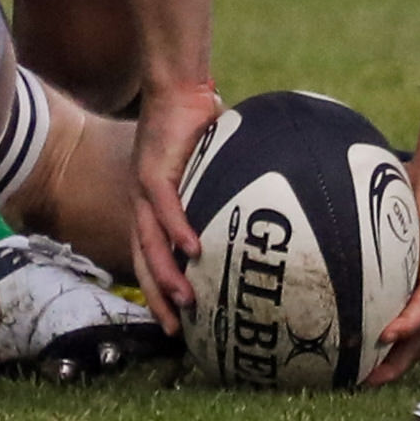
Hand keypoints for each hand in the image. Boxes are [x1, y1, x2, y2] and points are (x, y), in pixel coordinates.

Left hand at [127, 78, 221, 330]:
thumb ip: (232, 195)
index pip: (151, 259)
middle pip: (144, 261)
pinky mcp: (153, 171)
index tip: (177, 322)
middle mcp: (144, 205)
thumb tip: (276, 213)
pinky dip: (178, 229)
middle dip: (158, 298)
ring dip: (166, 273)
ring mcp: (145, 190)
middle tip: (176, 331)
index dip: (159, 292)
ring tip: (186, 300)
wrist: (178, 89)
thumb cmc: (197, 128)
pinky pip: (165, 206)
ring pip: (150, 241)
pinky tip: (193, 251)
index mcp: (154, 209)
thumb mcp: (214, 170)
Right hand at [363, 149, 419, 384]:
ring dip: (401, 357)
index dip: (385, 351)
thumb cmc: (411, 187)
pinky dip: (410, 323)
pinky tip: (390, 336)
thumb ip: (352, 225)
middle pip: (416, 342)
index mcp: (416, 281)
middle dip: (391, 367)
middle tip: (361, 384)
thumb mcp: (375, 215)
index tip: (356, 367)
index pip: (404, 326)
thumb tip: (307, 215)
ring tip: (376, 375)